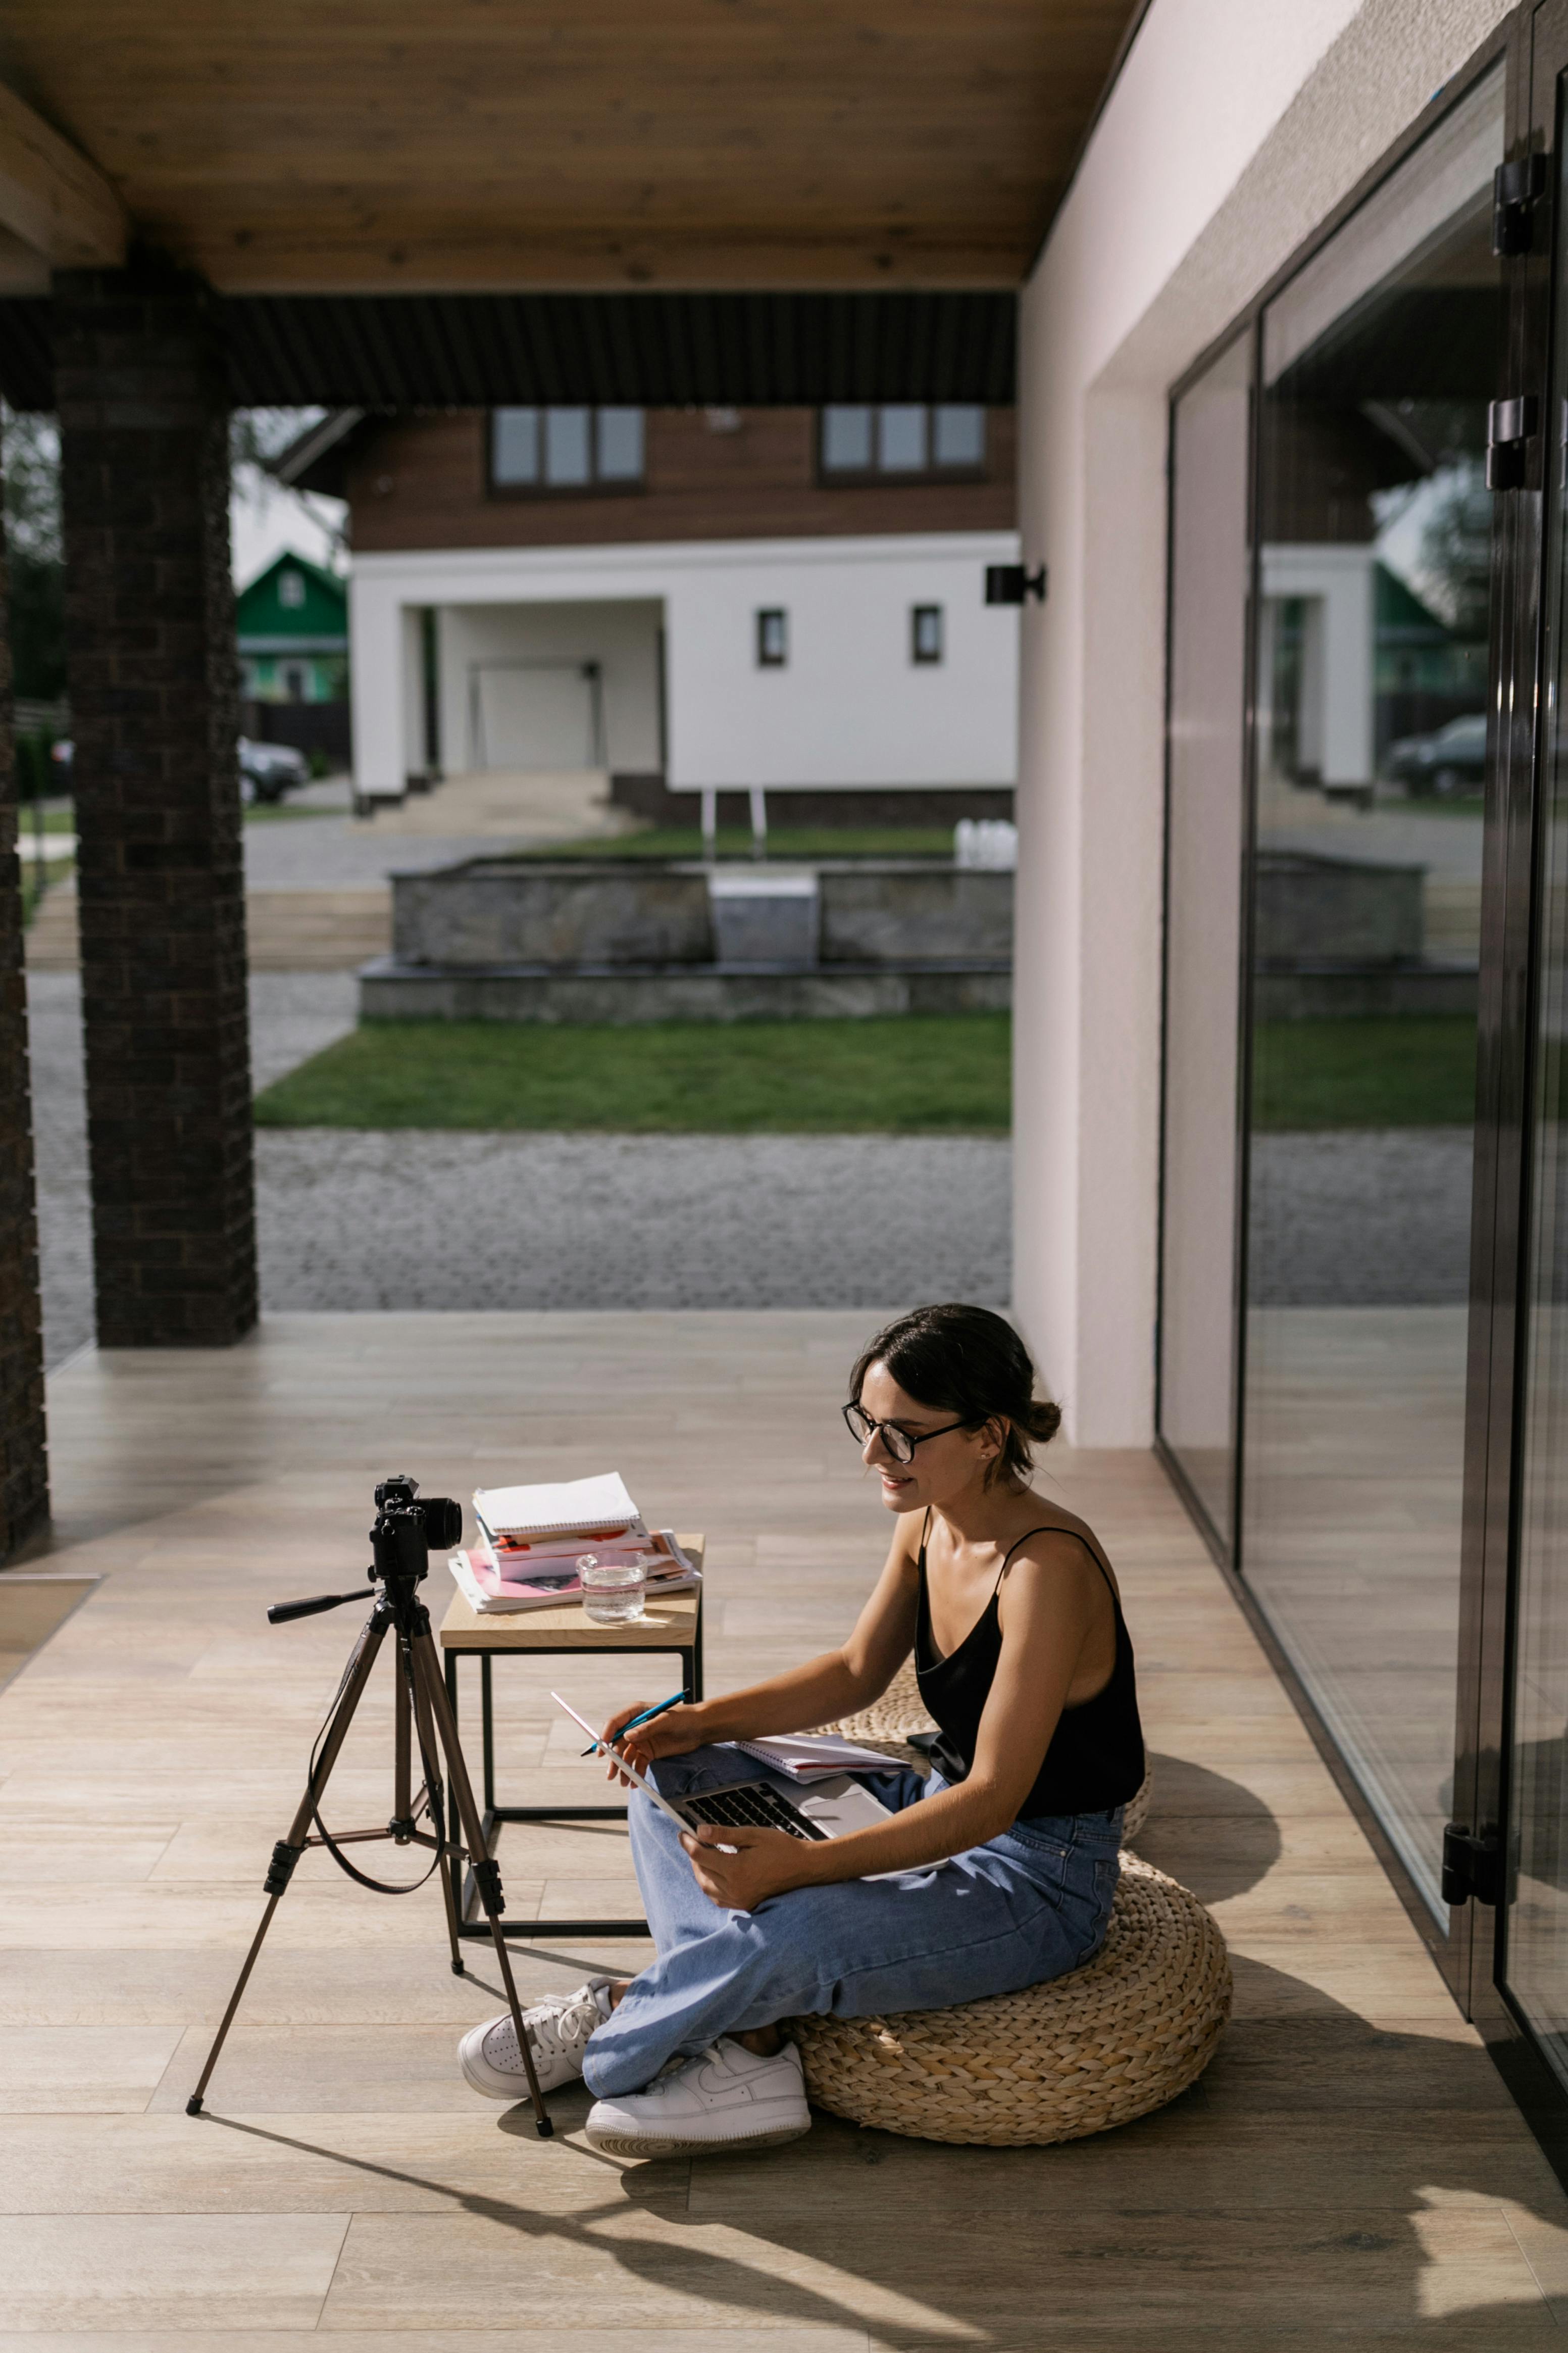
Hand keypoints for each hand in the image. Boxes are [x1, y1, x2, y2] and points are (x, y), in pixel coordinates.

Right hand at [597, 1699, 706, 1786]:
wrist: (699, 1729)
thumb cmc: (684, 1718)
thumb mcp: (666, 1720)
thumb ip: (647, 1728)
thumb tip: (628, 1736)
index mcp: (636, 1712)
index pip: (616, 1723)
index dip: (606, 1735)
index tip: (602, 1749)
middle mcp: (635, 1727)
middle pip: (618, 1743)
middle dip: (614, 1758)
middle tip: (611, 1773)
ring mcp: (641, 1740)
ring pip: (626, 1756)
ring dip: (623, 1769)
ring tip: (624, 1782)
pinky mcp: (648, 1752)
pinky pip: (638, 1764)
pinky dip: (635, 1773)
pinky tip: (635, 1782)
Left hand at [680, 1822, 819, 1909]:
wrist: (804, 1868)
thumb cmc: (782, 1848)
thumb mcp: (753, 1835)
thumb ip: (724, 1834)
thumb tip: (699, 1831)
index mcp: (737, 1869)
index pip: (701, 1856)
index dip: (688, 1843)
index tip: (683, 1833)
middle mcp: (735, 1889)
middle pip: (701, 1873)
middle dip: (693, 1857)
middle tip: (692, 1842)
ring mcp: (740, 1900)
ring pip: (707, 1888)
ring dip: (700, 1872)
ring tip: (701, 1856)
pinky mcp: (745, 1905)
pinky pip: (718, 1899)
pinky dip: (710, 1886)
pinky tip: (713, 1874)